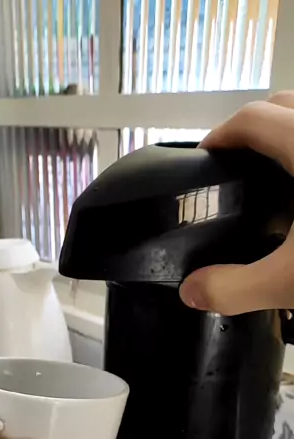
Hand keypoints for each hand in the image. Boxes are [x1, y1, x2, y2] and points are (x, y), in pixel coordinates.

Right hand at [179, 91, 293, 314]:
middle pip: (282, 105)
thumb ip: (236, 287)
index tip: (204, 162)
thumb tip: (194, 292)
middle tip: (233, 168)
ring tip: (270, 179)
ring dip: (284, 138)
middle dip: (253, 129)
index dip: (220, 136)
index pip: (252, 119)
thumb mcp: (291, 280)